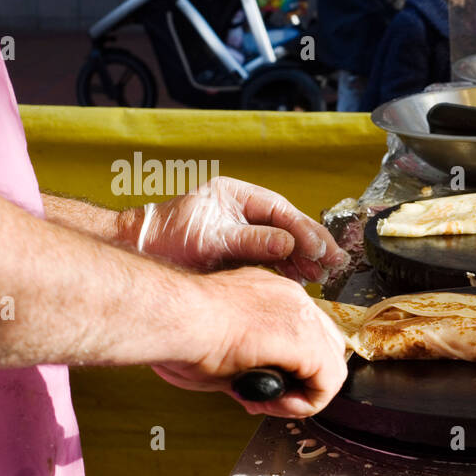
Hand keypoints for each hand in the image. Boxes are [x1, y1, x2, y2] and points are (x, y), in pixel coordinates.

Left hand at [127, 176, 348, 282]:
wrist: (141, 254)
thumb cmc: (167, 239)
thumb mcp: (211, 238)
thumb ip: (251, 241)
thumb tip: (288, 244)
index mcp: (236, 195)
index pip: (280, 210)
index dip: (303, 230)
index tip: (320, 249)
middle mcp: (242, 210)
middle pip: (287, 225)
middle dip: (311, 244)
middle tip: (334, 262)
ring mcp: (241, 230)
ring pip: (282, 242)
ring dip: (303, 259)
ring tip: (320, 276)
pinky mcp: (238, 250)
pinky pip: (271, 257)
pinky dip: (287, 268)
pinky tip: (300, 279)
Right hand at [153, 266, 348, 417]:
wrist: (171, 316)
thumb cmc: (179, 328)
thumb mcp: (223, 344)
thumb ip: (248, 361)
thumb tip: (257, 387)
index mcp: (272, 294)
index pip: (305, 333)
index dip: (291, 367)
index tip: (260, 384)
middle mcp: (293, 300)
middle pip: (327, 347)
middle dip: (304, 380)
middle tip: (269, 398)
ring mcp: (302, 317)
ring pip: (331, 366)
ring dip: (304, 396)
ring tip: (269, 403)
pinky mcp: (304, 341)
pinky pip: (328, 382)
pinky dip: (306, 403)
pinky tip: (276, 404)